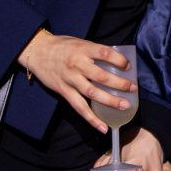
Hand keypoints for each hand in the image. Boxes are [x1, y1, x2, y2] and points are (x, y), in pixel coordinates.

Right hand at [18, 30, 138, 129]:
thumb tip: (116, 59)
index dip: (119, 60)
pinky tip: (103, 127)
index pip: (105, 53)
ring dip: (110, 101)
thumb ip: (94, 51)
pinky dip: (92, 119)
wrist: (37, 51)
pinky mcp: (64, 91)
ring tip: (125, 106)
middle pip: (101, 76)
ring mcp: (70, 79)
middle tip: (133, 89)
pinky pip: (79, 107)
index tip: (128, 66)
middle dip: (120, 84)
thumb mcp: (79, 42)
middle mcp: (77, 64)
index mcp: (83, 49)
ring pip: (92, 93)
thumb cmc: (61, 46)